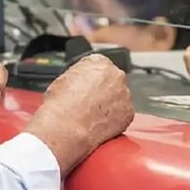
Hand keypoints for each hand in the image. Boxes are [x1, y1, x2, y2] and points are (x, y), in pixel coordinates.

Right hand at [25, 55, 133, 174]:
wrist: (66, 127)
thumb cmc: (61, 105)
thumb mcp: (64, 79)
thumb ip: (80, 76)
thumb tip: (81, 82)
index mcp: (100, 62)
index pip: (99, 66)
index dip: (91, 79)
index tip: (86, 88)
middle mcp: (116, 75)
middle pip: (112, 81)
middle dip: (104, 90)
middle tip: (90, 102)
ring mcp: (125, 95)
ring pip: (119, 98)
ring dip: (110, 105)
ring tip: (92, 115)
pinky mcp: (129, 113)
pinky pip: (123, 115)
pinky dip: (114, 119)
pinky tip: (99, 123)